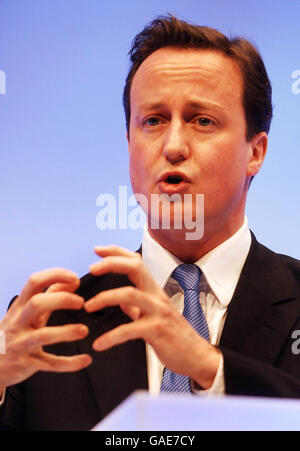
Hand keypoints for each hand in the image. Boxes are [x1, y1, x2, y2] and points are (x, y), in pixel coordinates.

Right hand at [0, 268, 91, 389]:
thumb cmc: (14, 332)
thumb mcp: (27, 312)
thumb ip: (50, 296)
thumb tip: (73, 281)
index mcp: (20, 306)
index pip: (34, 282)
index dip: (55, 275)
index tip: (74, 277)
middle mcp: (19, 322)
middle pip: (37, 303)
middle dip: (62, 299)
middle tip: (81, 302)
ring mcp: (22, 343)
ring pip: (44, 335)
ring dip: (67, 332)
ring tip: (84, 330)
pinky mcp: (28, 364)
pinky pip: (50, 363)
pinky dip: (70, 363)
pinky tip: (86, 359)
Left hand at [85, 246, 220, 388]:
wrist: (197, 357)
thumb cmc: (176, 336)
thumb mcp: (154, 317)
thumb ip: (136, 308)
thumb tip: (121, 302)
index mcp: (154, 291)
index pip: (136, 262)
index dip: (116, 253)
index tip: (98, 250)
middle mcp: (157, 296)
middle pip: (136, 267)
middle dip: (112, 263)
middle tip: (92, 268)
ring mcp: (158, 312)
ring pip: (130, 294)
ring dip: (105, 297)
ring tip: (88, 306)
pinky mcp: (157, 331)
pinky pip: (130, 330)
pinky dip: (111, 337)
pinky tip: (99, 344)